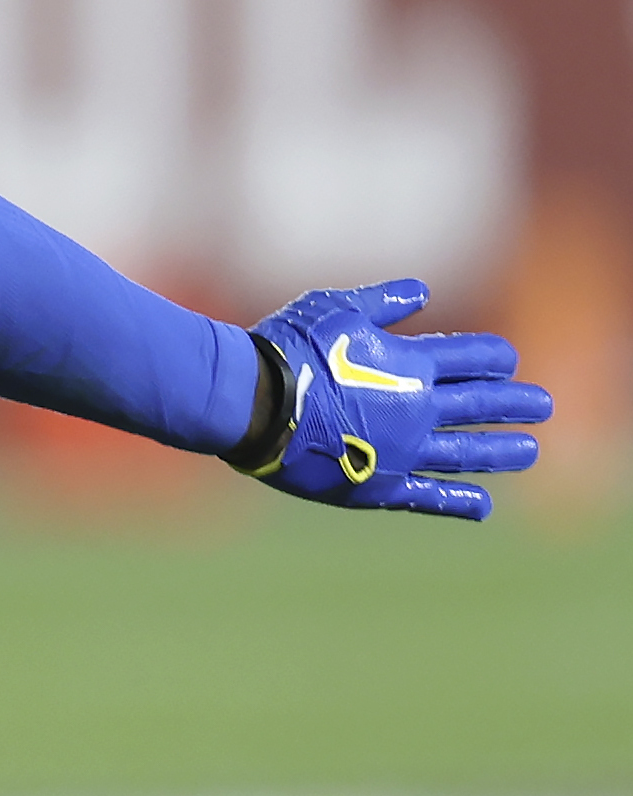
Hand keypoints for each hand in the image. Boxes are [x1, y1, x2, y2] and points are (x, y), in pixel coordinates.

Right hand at [231, 279, 549, 520]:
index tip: (509, 361)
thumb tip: (422, 291)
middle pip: (480, 406)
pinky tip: (484, 505)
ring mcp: (402, 452)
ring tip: (530, 452)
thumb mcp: (335, 308)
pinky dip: (459, 501)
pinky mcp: (377, 486)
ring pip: (466, 452)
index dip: (495, 358)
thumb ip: (383, 303)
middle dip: (515, 404)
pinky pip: (428, 496)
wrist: (251, 402)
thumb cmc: (288, 346)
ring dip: (502, 451)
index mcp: (409, 364)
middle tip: (543, 406)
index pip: (471, 359)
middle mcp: (416, 410)